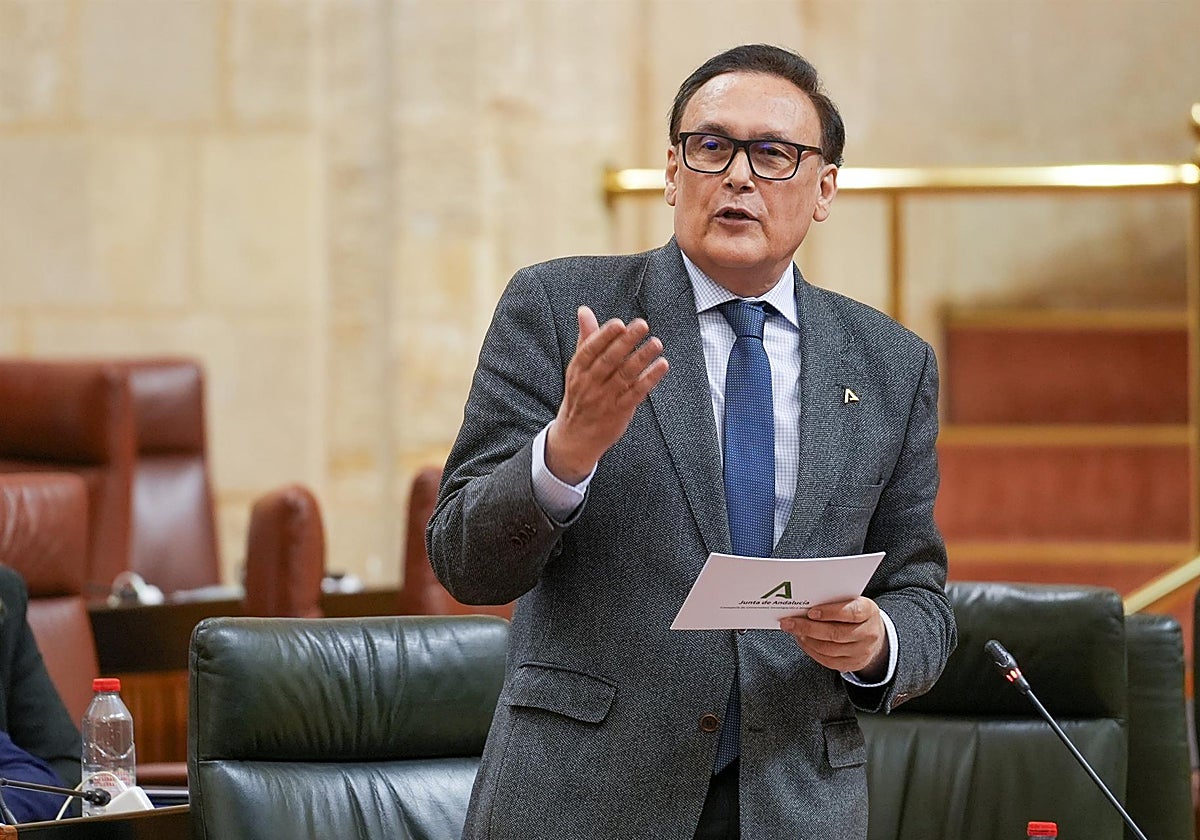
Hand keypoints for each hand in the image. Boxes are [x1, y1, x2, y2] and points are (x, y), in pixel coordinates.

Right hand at [545, 306, 668, 483]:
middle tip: (642, 325)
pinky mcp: (620, 411)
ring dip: (642, 358)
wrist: (575, 437)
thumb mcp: (578, 369)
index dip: (604, 336)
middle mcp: (590, 384)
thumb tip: (584, 310)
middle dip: (626, 342)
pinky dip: (649, 379)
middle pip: (609, 360)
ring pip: (625, 375)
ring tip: (656, 343)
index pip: (590, 350)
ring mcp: (605, 398)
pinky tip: (661, 365)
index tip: (619, 323)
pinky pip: (636, 393)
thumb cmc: (580, 395)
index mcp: (578, 370)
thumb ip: (586, 338)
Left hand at [779, 596, 887, 679]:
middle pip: (836, 633)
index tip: (811, 612)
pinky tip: (803, 641)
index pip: (851, 612)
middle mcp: (869, 633)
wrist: (873, 634)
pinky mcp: (854, 664)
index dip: (830, 612)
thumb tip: (805, 603)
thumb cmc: (855, 613)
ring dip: (808, 640)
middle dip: (808, 628)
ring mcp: (862, 651)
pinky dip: (812, 651)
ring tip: (795, 631)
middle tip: (790, 623)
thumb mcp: (851, 601)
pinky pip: (829, 661)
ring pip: (830, 649)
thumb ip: (833, 601)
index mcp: (869, 611)